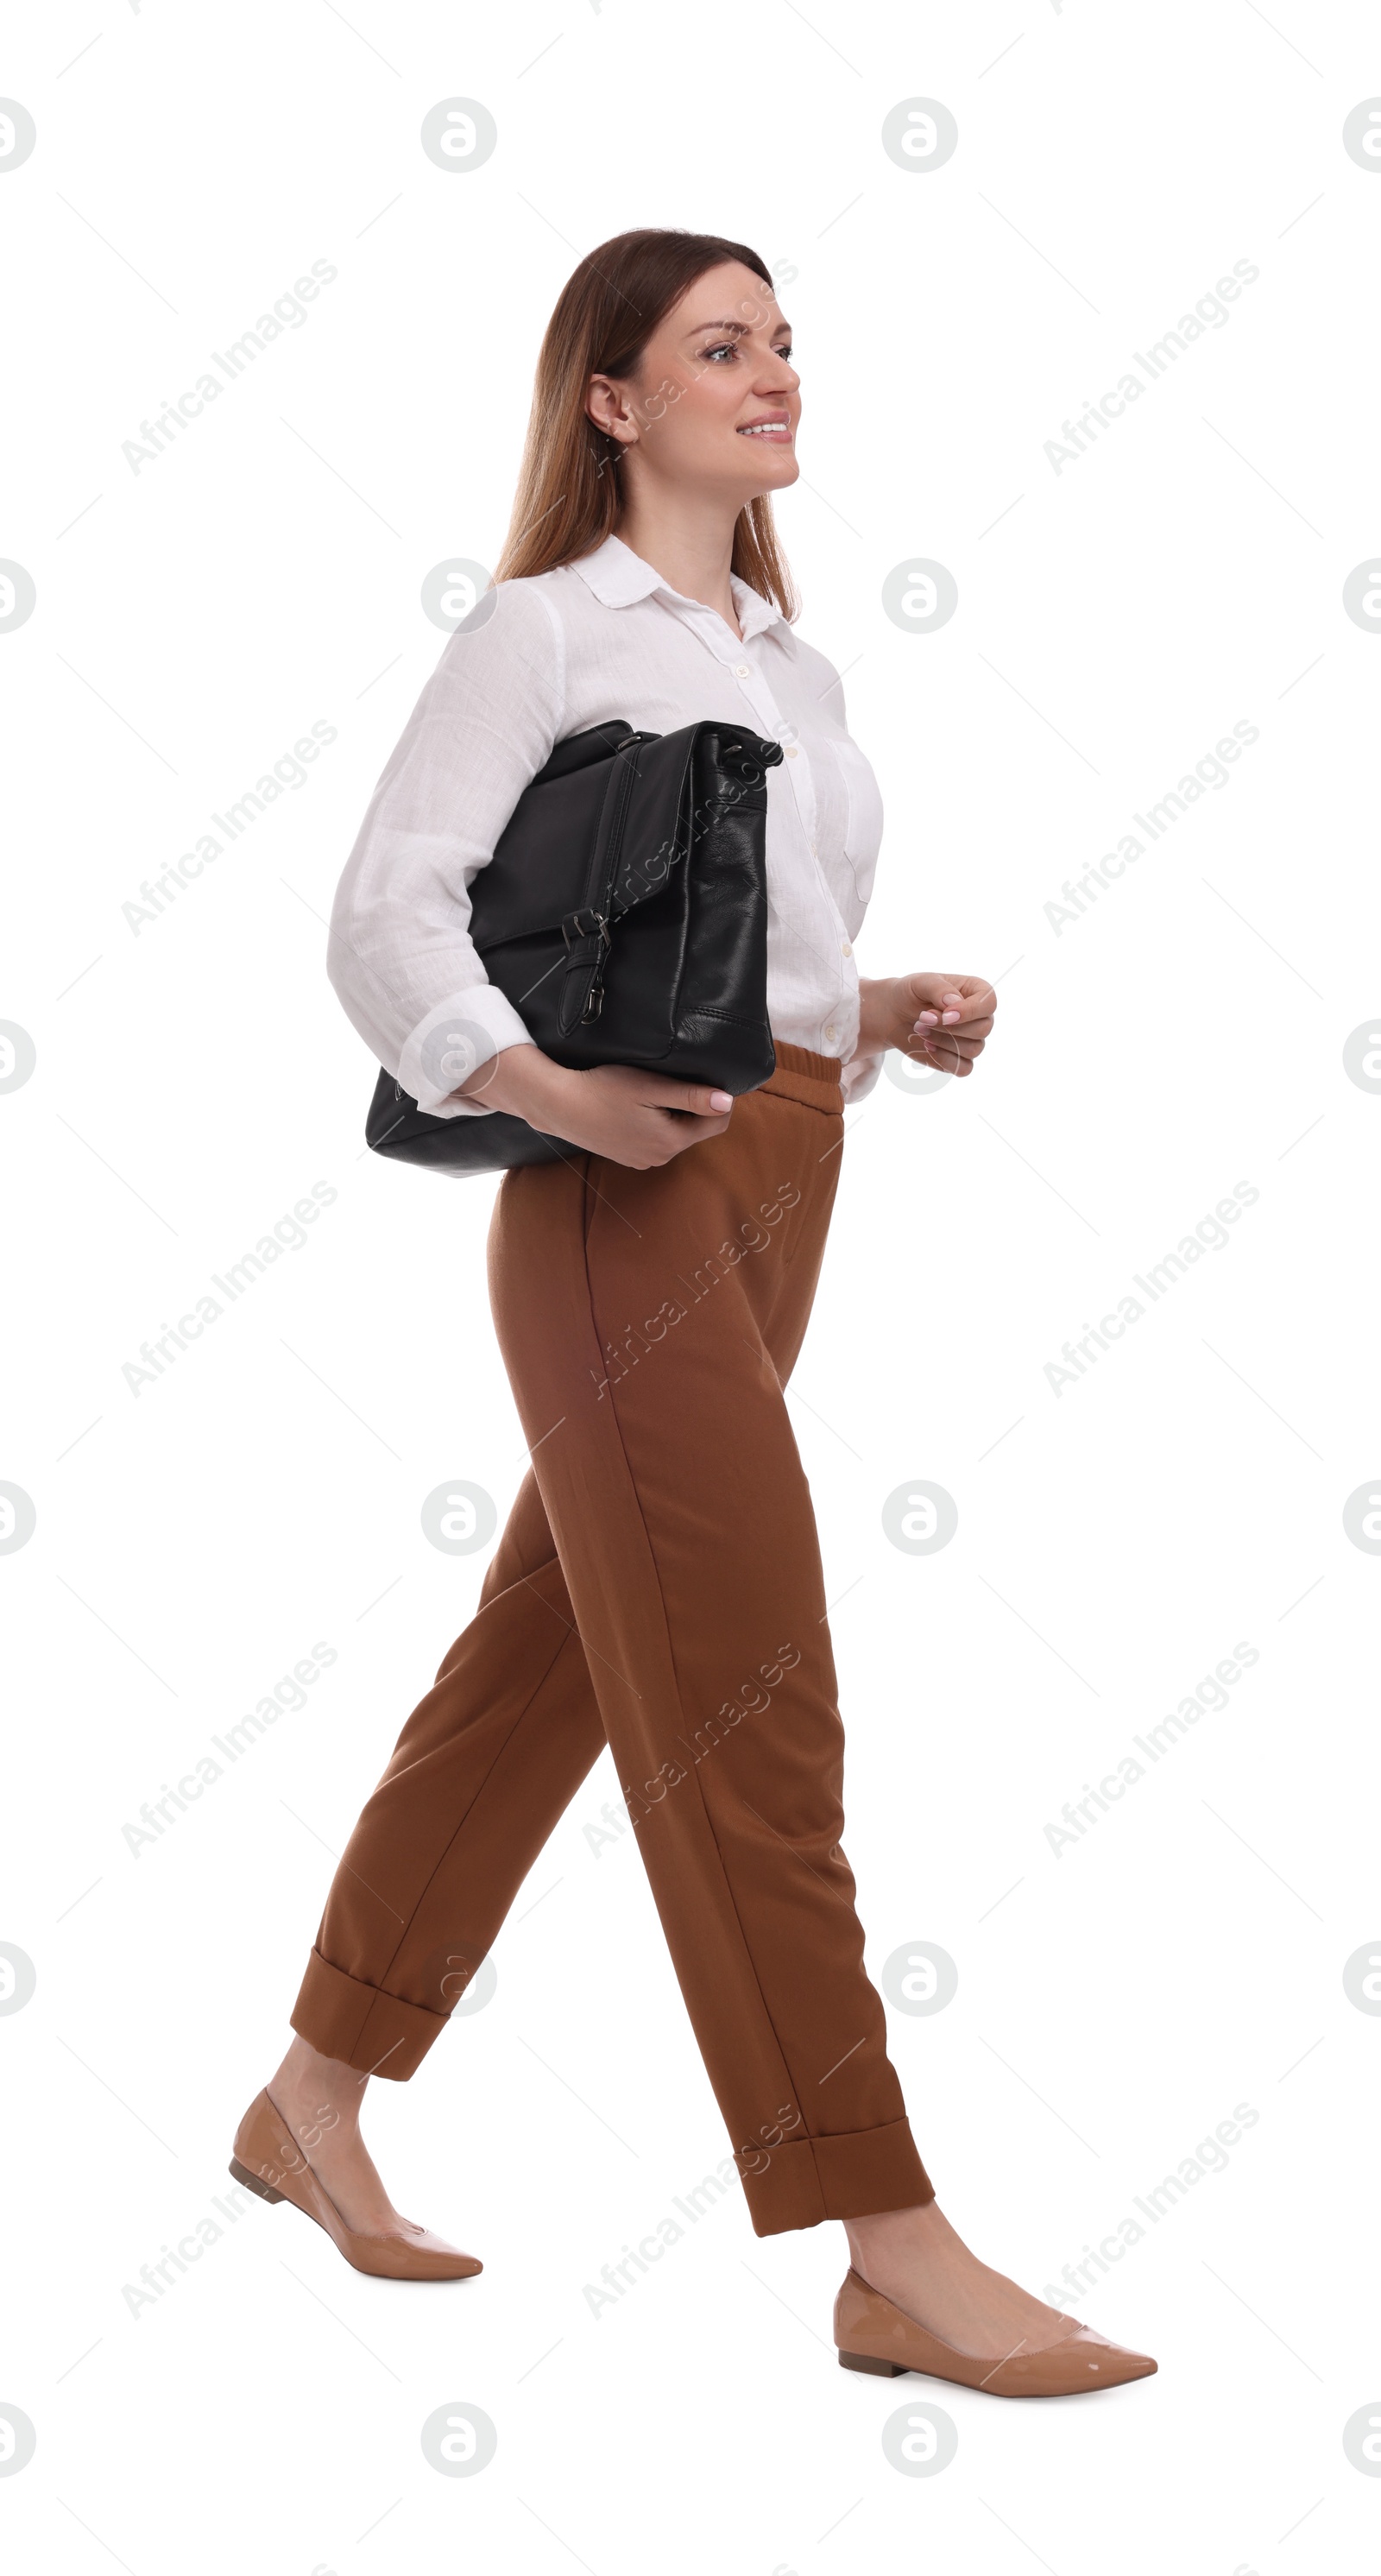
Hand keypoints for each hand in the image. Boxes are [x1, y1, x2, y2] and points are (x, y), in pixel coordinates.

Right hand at [455, 1046, 734, 1167]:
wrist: (557, 1105)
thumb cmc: (602, 1089)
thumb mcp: (650, 1086)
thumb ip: (691, 1095)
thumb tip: (728, 1101)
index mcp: (671, 1141)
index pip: (717, 1122)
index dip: (717, 1098)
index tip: (703, 1075)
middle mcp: (660, 1157)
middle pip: (696, 1129)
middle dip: (693, 1105)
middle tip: (671, 1078)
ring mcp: (643, 1161)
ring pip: (675, 1134)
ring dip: (673, 1113)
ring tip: (651, 1090)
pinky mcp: (628, 1158)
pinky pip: (655, 1140)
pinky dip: (654, 1123)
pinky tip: (635, 1106)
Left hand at [856, 972, 995, 1078]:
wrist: (894, 1014)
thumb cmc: (912, 993)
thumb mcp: (921, 982)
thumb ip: (939, 989)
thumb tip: (954, 1003)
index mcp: (977, 992)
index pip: (989, 1003)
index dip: (970, 1011)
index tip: (945, 1014)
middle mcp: (980, 1017)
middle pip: (982, 1029)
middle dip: (949, 1027)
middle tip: (922, 1018)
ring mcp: (971, 1040)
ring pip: (973, 1050)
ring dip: (943, 1041)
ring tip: (919, 1028)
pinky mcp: (959, 1058)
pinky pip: (964, 1068)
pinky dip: (944, 1060)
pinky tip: (927, 1047)